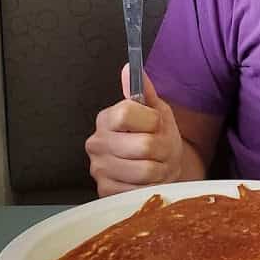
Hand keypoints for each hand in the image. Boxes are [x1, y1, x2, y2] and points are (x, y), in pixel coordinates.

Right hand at [85, 65, 184, 196]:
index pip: (126, 113)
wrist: (159, 166)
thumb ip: (144, 90)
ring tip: (158, 163)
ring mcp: (99, 169)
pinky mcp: (105, 191)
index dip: (150, 120)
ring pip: (145, 170)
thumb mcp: (155, 110)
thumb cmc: (157, 135)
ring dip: (160, 168)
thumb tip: (128, 67)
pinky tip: (148, 180)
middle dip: (162, 148)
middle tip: (162, 148)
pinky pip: (138, 190)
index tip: (156, 124)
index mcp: (107, 118)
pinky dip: (151, 186)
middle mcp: (97, 143)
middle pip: (142, 145)